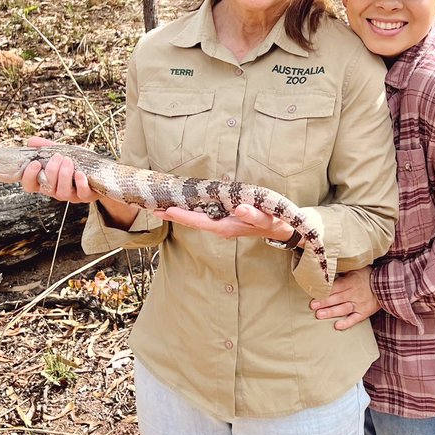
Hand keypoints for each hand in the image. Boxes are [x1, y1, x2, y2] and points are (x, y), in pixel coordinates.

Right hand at [19, 136, 100, 204]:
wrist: (100, 171)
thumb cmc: (75, 163)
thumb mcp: (60, 153)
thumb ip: (45, 148)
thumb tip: (31, 141)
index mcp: (45, 182)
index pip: (29, 185)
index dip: (29, 176)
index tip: (35, 163)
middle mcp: (56, 191)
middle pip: (47, 187)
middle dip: (51, 170)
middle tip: (58, 156)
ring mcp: (71, 195)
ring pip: (62, 192)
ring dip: (64, 175)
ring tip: (68, 160)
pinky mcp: (86, 196)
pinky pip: (82, 193)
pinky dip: (80, 183)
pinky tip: (80, 174)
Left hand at [152, 202, 294, 242]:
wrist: (281, 229)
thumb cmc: (273, 222)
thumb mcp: (266, 218)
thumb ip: (254, 214)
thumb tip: (239, 208)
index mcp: (227, 227)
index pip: (200, 222)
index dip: (182, 216)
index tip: (167, 210)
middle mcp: (221, 227)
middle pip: (193, 221)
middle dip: (174, 216)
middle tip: (153, 209)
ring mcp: (222, 224)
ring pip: (196, 219)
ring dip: (180, 213)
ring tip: (162, 207)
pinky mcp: (224, 219)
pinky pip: (203, 215)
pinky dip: (191, 210)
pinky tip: (183, 205)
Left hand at [310, 267, 380, 330]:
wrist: (385, 285)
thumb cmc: (367, 275)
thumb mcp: (356, 268)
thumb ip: (343, 270)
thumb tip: (328, 269)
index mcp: (351, 282)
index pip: (336, 286)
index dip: (325, 290)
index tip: (314, 292)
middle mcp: (354, 293)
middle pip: (337, 298)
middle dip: (324, 302)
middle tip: (313, 306)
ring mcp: (359, 304)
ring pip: (343, 309)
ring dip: (331, 312)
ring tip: (319, 315)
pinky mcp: (363, 313)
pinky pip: (354, 319)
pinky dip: (346, 323)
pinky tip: (337, 326)